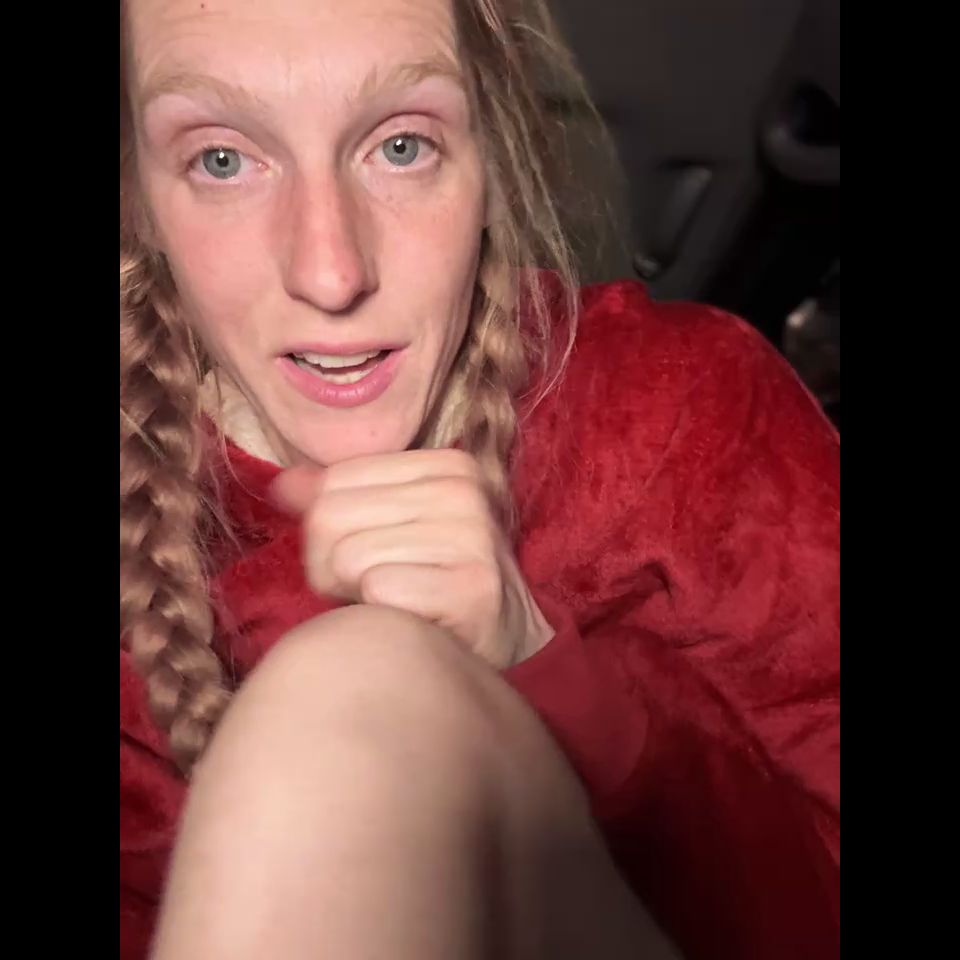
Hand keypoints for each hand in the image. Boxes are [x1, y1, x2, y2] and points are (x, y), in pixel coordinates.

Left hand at [271, 449, 553, 669]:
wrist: (505, 640)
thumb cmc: (434, 581)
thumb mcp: (392, 525)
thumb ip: (337, 499)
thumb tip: (281, 484)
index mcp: (446, 464)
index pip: (334, 481)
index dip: (328, 530)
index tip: (365, 555)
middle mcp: (463, 491)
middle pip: (331, 517)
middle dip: (331, 566)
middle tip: (371, 587)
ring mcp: (472, 537)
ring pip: (349, 557)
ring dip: (356, 594)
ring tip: (394, 603)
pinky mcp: (471, 586)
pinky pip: (378, 589)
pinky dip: (382, 613)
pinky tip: (414, 619)